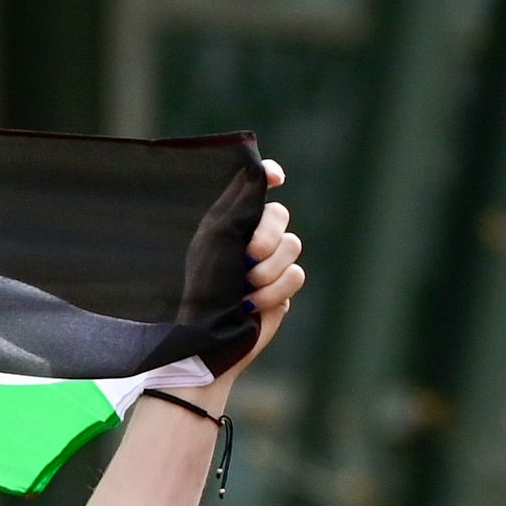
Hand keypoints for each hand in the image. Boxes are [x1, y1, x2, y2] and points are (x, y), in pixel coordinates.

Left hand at [186, 159, 301, 409]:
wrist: (214, 335)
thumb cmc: (208, 285)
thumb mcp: (219, 236)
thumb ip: (242, 202)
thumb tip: (263, 170)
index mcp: (228, 222)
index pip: (253, 187)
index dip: (268, 176)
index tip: (277, 178)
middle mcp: (248, 238)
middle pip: (280, 214)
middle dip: (268, 236)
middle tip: (249, 255)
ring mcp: (267, 263)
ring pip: (293, 245)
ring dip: (269, 270)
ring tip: (247, 287)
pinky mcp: (281, 288)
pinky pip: (297, 274)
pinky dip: (276, 290)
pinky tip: (254, 305)